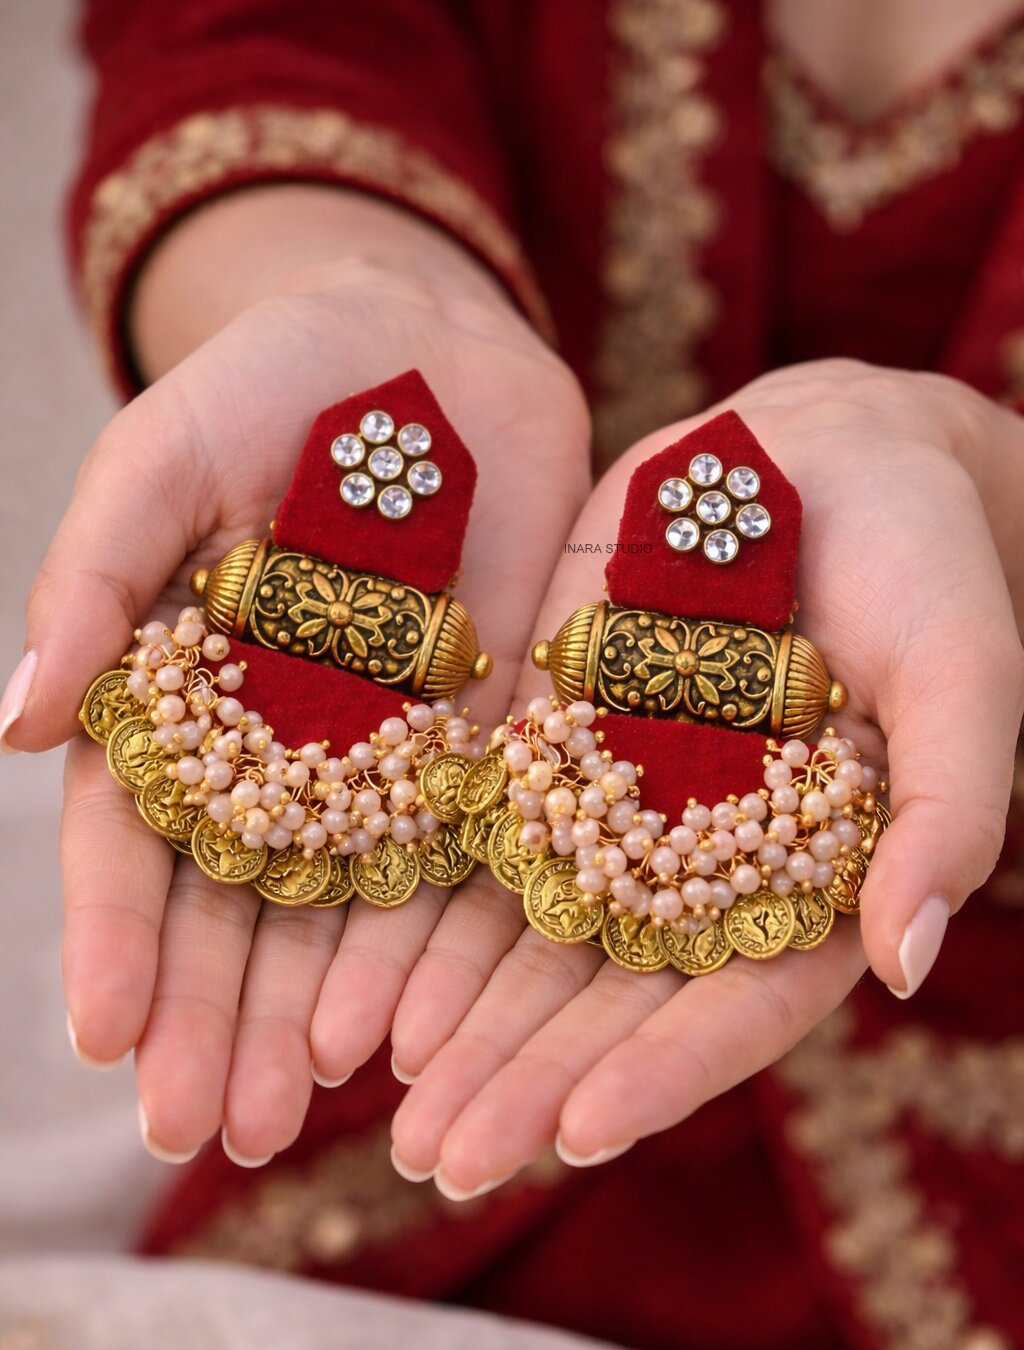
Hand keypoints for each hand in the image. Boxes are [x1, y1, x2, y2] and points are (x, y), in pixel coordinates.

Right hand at [10, 192, 589, 1164]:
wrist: (428, 348)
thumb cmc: (270, 386)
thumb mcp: (163, 462)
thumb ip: (96, 584)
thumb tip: (6, 722)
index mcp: (180, 695)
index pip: (134, 839)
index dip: (117, 937)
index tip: (108, 1034)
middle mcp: (278, 747)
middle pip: (237, 904)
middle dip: (215, 1017)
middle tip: (207, 1132)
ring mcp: (385, 752)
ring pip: (344, 909)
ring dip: (316, 1014)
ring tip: (296, 1119)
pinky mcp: (487, 737)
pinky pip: (463, 856)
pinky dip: (437, 942)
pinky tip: (420, 1028)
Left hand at [387, 359, 1023, 1195]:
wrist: (827, 455)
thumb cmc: (927, 563)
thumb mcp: (962, 674)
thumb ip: (949, 810)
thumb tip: (909, 964)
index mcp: (812, 875)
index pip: (735, 1002)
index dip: (661, 1072)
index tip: (578, 1137)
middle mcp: (705, 859)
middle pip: (611, 990)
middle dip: (528, 1072)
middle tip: (443, 1154)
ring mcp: (621, 797)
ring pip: (532, 926)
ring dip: (460, 1012)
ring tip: (384, 1094)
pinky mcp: (551, 729)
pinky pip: (482, 827)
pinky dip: (429, 895)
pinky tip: (365, 962)